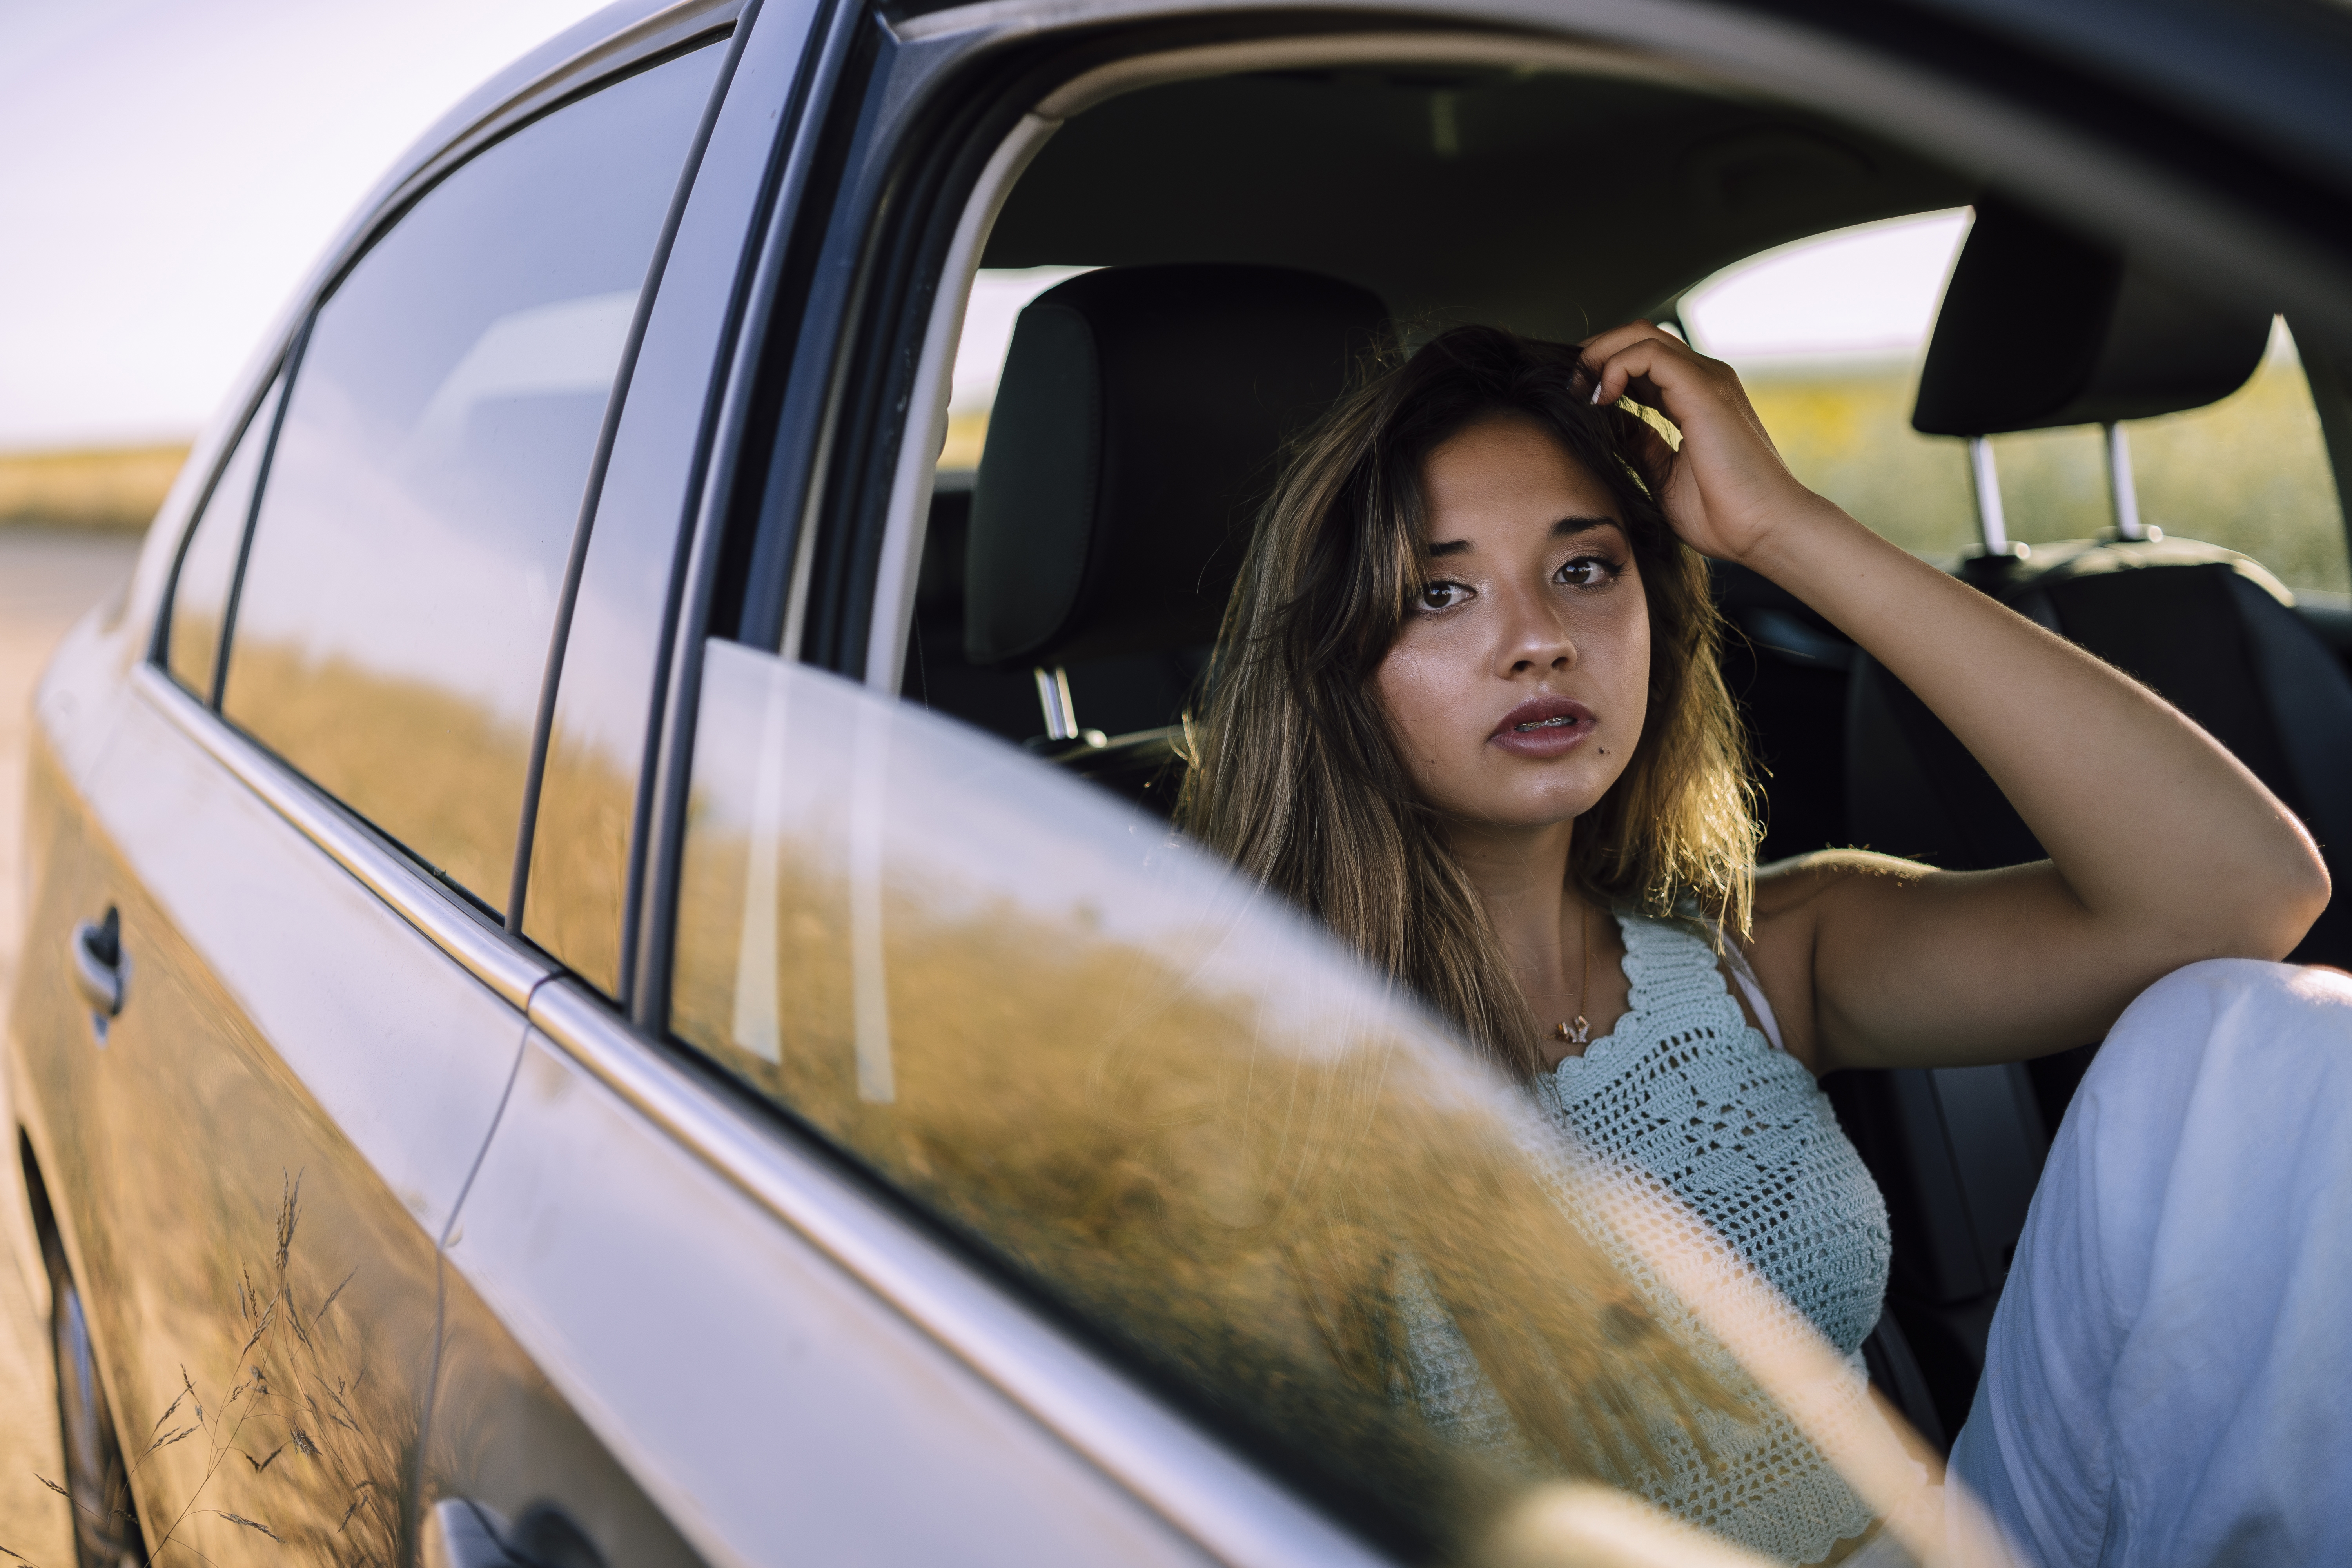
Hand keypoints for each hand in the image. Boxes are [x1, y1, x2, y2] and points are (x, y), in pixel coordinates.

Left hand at [1576, 322, 1831, 564]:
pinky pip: (1650, 354)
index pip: (1641, 362)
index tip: (1573, 399)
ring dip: (1599, 356)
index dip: (1602, 371)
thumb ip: (1638, 445)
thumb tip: (1606, 427)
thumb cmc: (1723, 514)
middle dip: (1594, 355)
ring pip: (1641, 335)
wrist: (1766, 531)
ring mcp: (1707, 380)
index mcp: (1694, 398)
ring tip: (1578, 390)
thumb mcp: (1662, 475)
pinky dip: (1616, 366)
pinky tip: (1601, 397)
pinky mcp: (1705, 390)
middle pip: (1637, 337)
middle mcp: (1703, 380)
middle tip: (1568, 388)